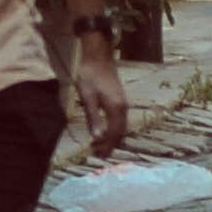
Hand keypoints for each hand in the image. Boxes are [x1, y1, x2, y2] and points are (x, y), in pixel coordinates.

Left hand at [73, 24, 129, 160]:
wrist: (98, 55)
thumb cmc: (90, 74)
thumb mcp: (88, 97)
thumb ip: (93, 118)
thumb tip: (98, 138)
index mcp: (116, 108)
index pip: (113, 133)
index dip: (106, 146)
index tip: (97, 155)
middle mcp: (123, 107)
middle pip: (120, 132)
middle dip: (110, 145)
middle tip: (98, 155)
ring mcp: (123, 103)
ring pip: (121, 126)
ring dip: (112, 138)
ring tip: (101, 147)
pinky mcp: (120, 99)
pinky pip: (120, 120)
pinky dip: (113, 129)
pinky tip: (105, 131)